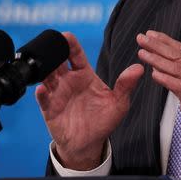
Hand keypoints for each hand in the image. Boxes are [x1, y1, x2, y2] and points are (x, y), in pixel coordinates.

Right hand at [35, 32, 143, 169]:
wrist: (89, 144)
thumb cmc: (104, 120)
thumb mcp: (119, 103)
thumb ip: (126, 85)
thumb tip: (140, 68)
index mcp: (84, 74)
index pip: (75, 54)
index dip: (70, 44)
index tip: (67, 35)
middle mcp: (68, 81)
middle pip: (57, 61)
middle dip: (53, 51)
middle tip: (52, 44)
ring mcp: (57, 94)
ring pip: (47, 76)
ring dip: (45, 69)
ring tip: (46, 64)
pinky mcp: (49, 109)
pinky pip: (43, 99)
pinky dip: (40, 93)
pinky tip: (41, 89)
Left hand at [137, 30, 180, 154]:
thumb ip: (180, 76)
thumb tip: (159, 65)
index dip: (165, 41)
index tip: (151, 34)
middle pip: (177, 55)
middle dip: (157, 45)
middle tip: (142, 38)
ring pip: (176, 67)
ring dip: (157, 59)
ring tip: (142, 53)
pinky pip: (179, 85)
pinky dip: (165, 79)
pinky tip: (154, 74)